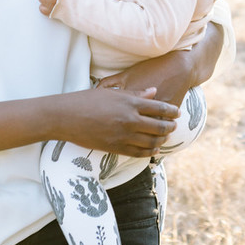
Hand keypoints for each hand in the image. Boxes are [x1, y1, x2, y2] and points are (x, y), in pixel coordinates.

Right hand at [58, 85, 179, 156]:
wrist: (66, 117)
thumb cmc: (88, 100)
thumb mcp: (113, 92)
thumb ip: (136, 94)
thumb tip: (154, 92)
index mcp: (130, 103)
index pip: (158, 107)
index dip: (171, 111)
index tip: (177, 112)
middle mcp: (129, 119)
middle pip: (158, 126)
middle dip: (169, 126)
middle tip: (174, 126)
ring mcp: (123, 135)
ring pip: (151, 141)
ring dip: (161, 140)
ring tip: (165, 138)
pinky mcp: (115, 148)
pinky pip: (138, 152)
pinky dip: (149, 151)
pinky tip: (153, 149)